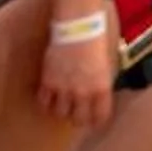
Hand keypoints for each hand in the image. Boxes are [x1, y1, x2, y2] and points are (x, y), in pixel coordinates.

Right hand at [37, 10, 116, 128]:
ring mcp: (64, 89)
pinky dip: (46, 103)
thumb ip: (102, 84)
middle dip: (79, 119)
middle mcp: (83, 93)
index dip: (97, 122)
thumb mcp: (107, 66)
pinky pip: (44, 103)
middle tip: (77, 115)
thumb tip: (99, 97)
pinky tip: (50, 98)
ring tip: (63, 105)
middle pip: (78, 120)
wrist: (78, 28)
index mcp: (101, 89)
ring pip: (60, 114)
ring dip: (62, 111)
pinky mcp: (48, 83)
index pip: (100, 117)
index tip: (95, 122)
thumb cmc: (96, 43)